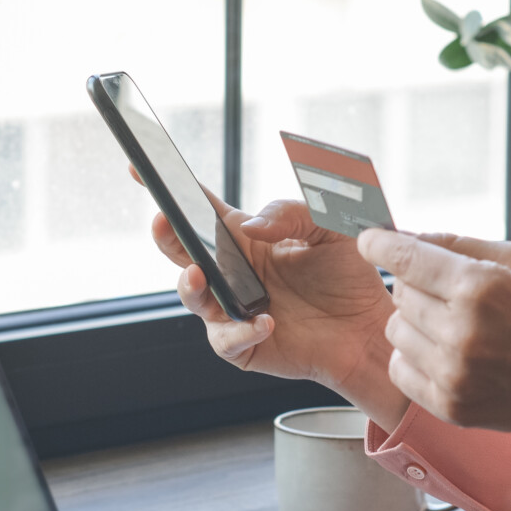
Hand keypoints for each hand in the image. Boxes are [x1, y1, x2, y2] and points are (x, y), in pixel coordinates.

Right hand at [151, 193, 407, 428]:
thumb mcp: (331, 227)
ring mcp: (232, 309)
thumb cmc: (348, 275)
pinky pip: (228, 339)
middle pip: (183, 251)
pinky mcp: (244, 344)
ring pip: (194, 297)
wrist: (369, 328)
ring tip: (202, 274)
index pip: (200, 208)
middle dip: (167, 235)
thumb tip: (251, 227)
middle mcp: (231, 272)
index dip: (171, 188)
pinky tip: (266, 321)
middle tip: (164, 221)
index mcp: (244, 238)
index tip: (141, 166)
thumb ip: (292, 214)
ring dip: (191, 285)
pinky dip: (241, 330)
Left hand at [355, 229, 510, 455]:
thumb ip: (461, 245)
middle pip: (399, 293)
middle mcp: (461, 333)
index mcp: (480, 289)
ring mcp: (454, 374)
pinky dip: (416, 356)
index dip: (380, 244)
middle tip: (450, 291)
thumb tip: (409, 235)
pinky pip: (402, 369)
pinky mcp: (450, 406)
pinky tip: (448, 352)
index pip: (405, 258)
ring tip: (455, 325)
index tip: (370, 240)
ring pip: (396, 330)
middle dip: (416, 284)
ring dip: (416, 322)